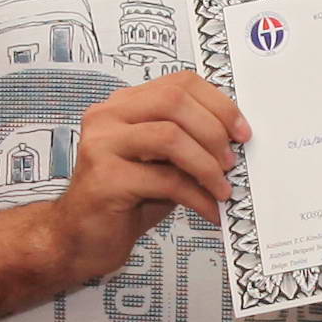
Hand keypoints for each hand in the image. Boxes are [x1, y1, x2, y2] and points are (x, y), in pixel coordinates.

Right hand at [53, 71, 245, 276]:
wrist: (80, 238)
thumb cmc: (125, 200)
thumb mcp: (161, 163)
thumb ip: (188, 144)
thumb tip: (235, 141)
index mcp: (123, 105)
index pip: (179, 83)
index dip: (218, 104)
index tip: (241, 132)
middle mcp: (108, 116)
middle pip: (174, 101)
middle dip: (214, 131)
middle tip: (232, 161)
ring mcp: (102, 145)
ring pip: (170, 137)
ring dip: (207, 165)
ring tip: (222, 188)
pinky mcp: (105, 179)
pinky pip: (165, 180)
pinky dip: (197, 197)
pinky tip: (209, 210)